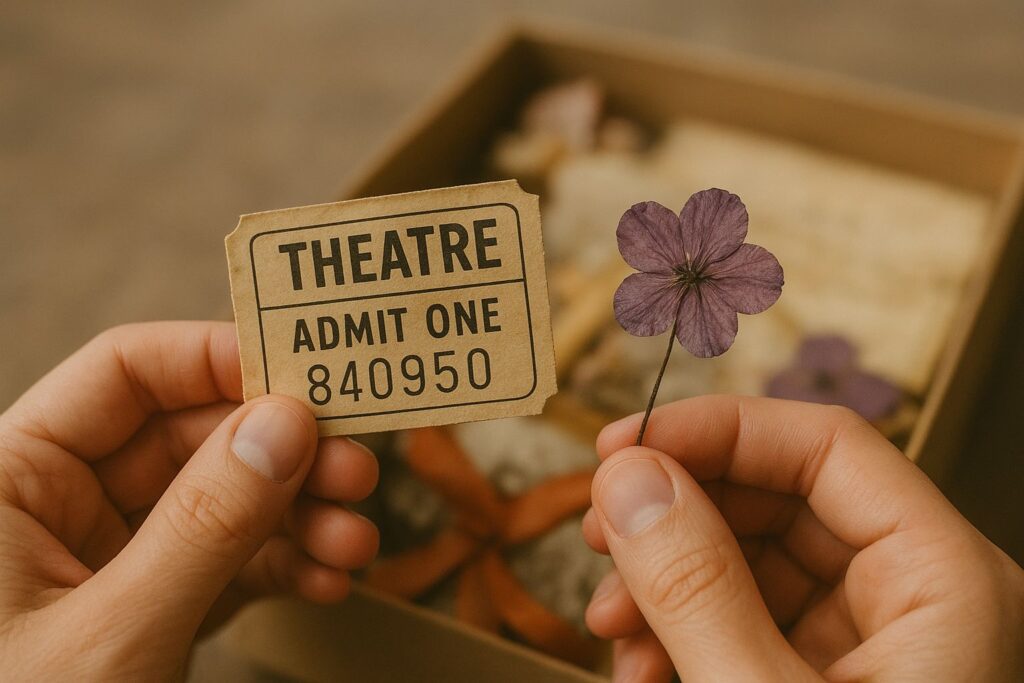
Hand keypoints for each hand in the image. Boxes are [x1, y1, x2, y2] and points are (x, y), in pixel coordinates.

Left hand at [0, 322, 378, 679]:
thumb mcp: (112, 635)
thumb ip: (202, 525)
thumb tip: (283, 425)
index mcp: (12, 479)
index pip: (123, 375)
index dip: (215, 359)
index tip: (303, 374)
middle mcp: (64, 506)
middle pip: (194, 438)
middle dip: (283, 454)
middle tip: (357, 466)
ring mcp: (114, 559)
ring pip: (225, 502)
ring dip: (300, 516)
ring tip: (356, 540)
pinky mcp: (153, 607)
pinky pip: (230, 563)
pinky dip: (285, 567)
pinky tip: (329, 579)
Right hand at [583, 396, 1023, 680]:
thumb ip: (699, 589)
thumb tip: (631, 477)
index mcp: (946, 585)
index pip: (829, 445)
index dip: (716, 429)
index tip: (622, 446)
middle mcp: (915, 602)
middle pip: (780, 499)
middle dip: (675, 516)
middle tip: (602, 533)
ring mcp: (870, 647)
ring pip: (750, 564)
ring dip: (664, 583)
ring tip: (611, 626)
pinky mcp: (825, 682)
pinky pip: (745, 623)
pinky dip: (681, 632)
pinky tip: (640, 665)